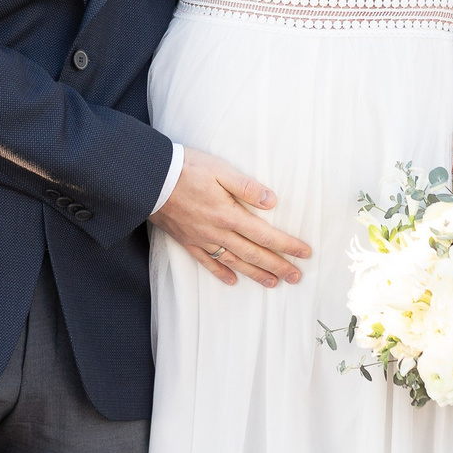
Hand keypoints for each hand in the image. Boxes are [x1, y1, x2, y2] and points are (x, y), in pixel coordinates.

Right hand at [151, 148, 311, 288]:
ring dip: (255, 273)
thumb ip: (246, 186)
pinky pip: (207, 262)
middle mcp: (217, 231)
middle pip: (253, 253)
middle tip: (297, 278)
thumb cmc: (186, 168)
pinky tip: (233, 281)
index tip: (304, 253)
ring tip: (273, 283)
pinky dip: (221, 273)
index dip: (286, 245)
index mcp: (228, 214)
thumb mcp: (220, 169)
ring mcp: (201, 239)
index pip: (264, 234)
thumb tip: (272, 201)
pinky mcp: (186, 240)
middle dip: (277, 266)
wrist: (148, 179)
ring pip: (234, 262)